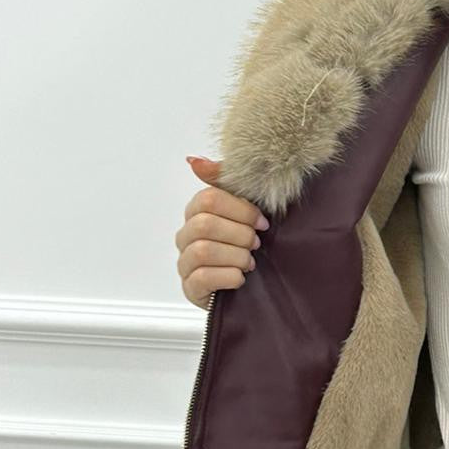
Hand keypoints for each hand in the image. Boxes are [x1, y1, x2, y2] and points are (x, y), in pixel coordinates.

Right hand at [174, 156, 269, 310]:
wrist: (256, 284)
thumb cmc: (248, 244)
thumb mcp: (246, 210)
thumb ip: (224, 182)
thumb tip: (194, 160)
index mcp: (197, 212)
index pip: (208, 199)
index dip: (239, 209)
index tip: (262, 221)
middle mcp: (186, 235)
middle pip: (205, 224)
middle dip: (239, 234)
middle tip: (256, 243)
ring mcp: (185, 262)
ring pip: (203, 250)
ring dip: (235, 256)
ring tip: (249, 262)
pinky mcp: (190, 288)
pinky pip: (202, 277)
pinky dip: (229, 276)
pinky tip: (240, 278)